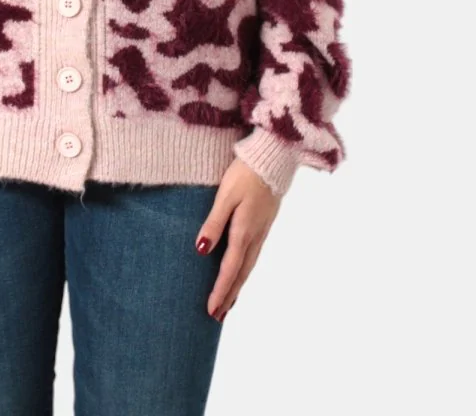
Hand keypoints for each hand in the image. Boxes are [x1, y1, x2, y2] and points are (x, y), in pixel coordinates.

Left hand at [195, 157, 281, 321]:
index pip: (230, 269)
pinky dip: (245, 271)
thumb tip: (201, 251)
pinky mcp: (264, 224)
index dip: (220, 291)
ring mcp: (262, 231)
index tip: (210, 311)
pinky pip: (253, 256)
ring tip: (228, 304)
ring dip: (238, 286)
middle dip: (229, 296)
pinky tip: (241, 272)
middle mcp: (255, 236)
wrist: (273, 158)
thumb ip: (213, 223)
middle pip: (241, 274)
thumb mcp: (225, 196)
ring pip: (248, 267)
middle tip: (217, 317)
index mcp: (244, 231)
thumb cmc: (245, 174)